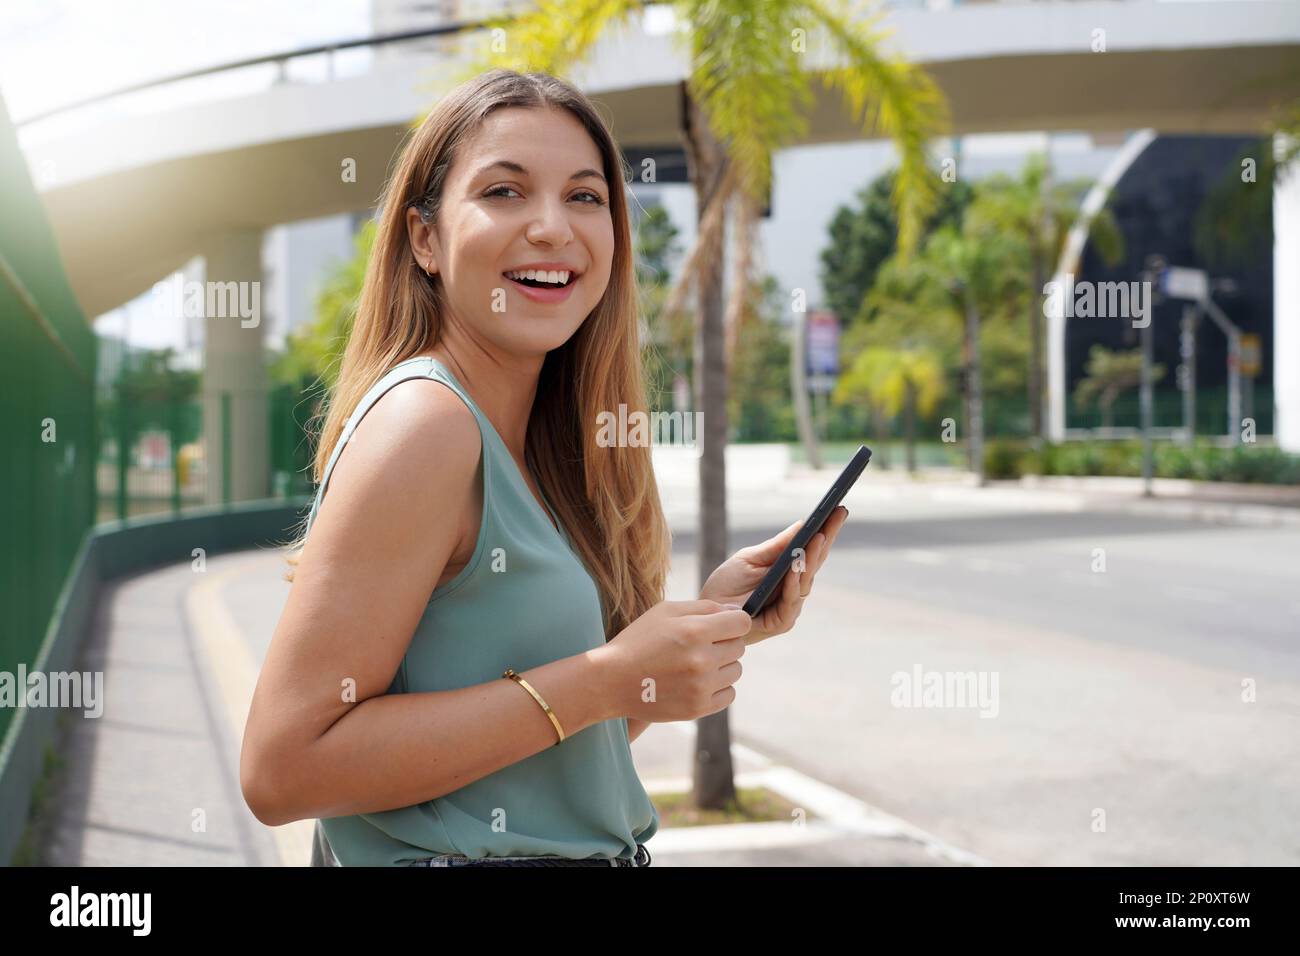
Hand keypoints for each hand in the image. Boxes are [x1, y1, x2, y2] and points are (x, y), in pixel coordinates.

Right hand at [601, 600, 750, 722]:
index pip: (742, 623)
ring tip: (694, 665)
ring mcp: (701, 686)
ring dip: (722, 666)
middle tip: (698, 646)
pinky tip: (696, 682)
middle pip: (739, 647)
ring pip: (736, 671)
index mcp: (696, 630)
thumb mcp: (666, 611)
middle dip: (724, 643)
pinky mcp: (698, 708)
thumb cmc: (639, 640)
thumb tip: (736, 611)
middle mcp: (702, 659)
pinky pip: (729, 695)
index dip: (732, 622)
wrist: (611, 680)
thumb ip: (705, 607)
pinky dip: (718, 688)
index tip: (720, 626)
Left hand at [699, 505, 848, 645]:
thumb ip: (776, 547)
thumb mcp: (750, 558)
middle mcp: (793, 590)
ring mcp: (789, 607)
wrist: (705, 613)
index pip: (812, 550)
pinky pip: (790, 602)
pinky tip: (795, 566)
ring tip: (818, 536)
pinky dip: (793, 583)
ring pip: (806, 581)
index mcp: (789, 573)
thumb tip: (803, 524)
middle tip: (836, 515)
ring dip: (812, 558)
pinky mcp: (780, 623)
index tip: (838, 509)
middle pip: (815, 563)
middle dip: (827, 538)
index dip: (827, 530)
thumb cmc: (726, 586)